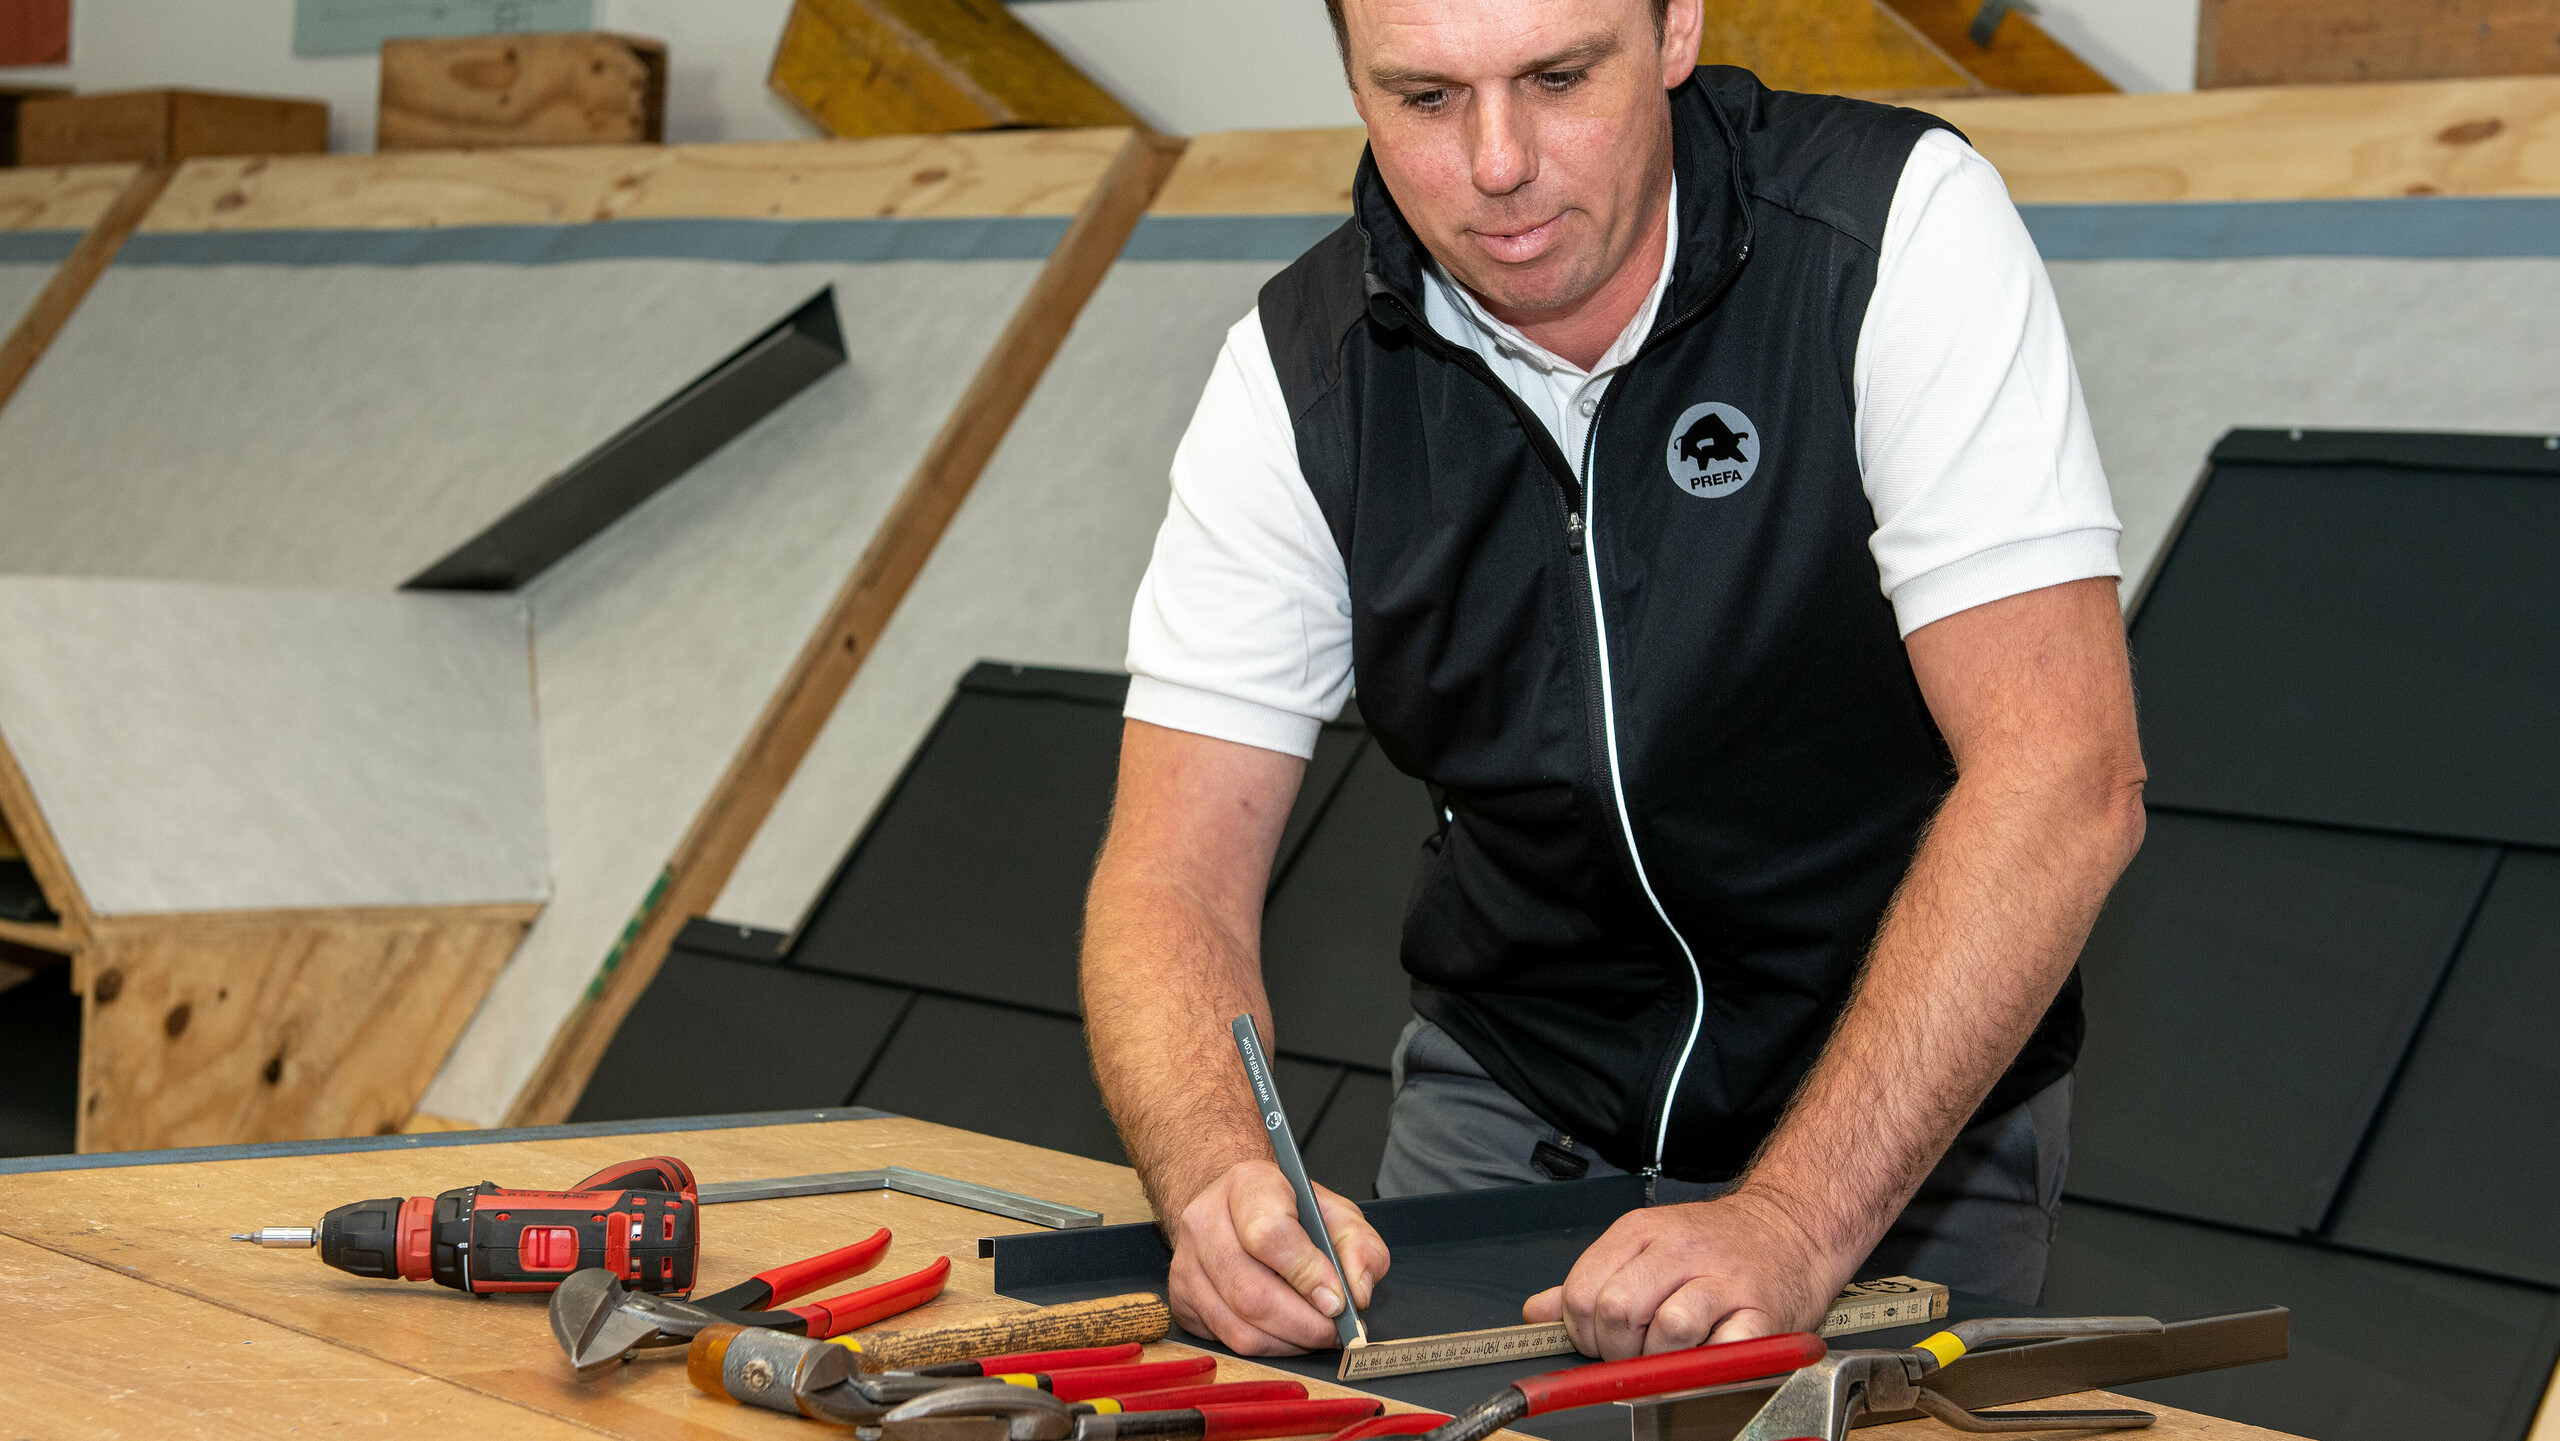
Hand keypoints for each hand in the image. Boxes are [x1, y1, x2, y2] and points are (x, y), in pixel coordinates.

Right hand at [1165, 1159, 1389, 1353]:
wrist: (1236, 1207)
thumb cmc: (1287, 1210)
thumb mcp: (1335, 1212)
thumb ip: (1359, 1245)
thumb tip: (1356, 1291)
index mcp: (1246, 1185)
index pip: (1268, 1235)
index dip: (1307, 1274)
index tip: (1337, 1299)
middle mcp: (1204, 1221)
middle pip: (1251, 1293)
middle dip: (1304, 1324)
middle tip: (1335, 1330)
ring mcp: (1186, 1264)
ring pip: (1238, 1328)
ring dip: (1288, 1342)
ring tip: (1315, 1333)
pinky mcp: (1182, 1300)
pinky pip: (1227, 1342)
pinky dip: (1267, 1348)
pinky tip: (1286, 1332)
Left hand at [1523, 1188, 1850, 1358]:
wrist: (1791, 1229)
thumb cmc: (1716, 1246)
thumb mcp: (1645, 1247)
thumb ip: (1590, 1280)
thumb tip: (1539, 1312)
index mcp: (1642, 1231)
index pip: (1583, 1291)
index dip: (1582, 1331)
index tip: (1597, 1341)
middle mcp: (1680, 1250)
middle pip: (1617, 1311)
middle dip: (1616, 1349)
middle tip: (1634, 1352)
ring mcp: (1723, 1280)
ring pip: (1667, 1331)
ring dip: (1662, 1361)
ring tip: (1672, 1353)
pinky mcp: (1762, 1314)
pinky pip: (1720, 1352)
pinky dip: (1707, 1366)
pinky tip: (1707, 1353)